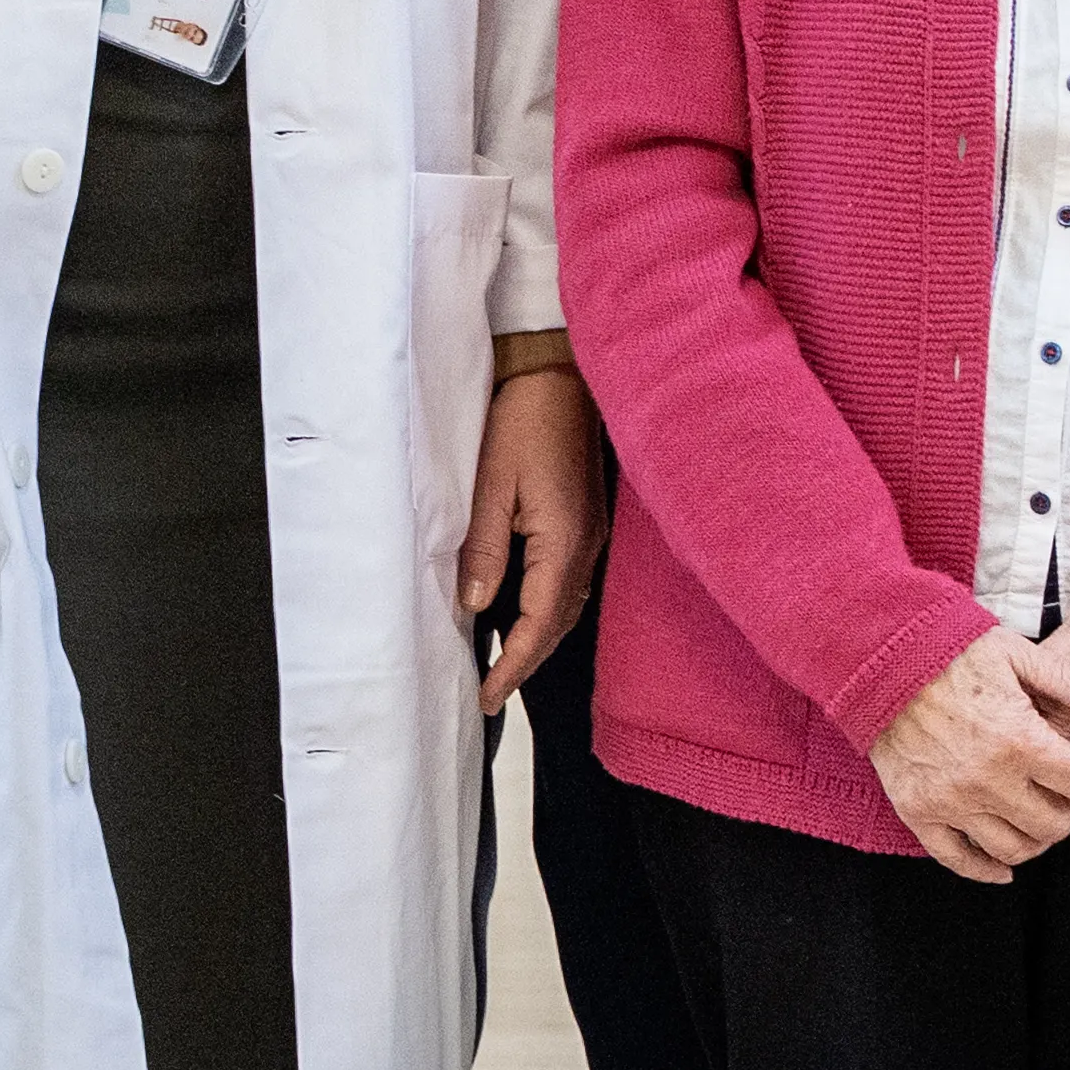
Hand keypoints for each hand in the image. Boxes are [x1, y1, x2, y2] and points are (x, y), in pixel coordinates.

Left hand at [461, 369, 605, 710]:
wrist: (557, 375)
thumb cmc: (522, 421)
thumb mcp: (491, 485)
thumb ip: (484, 549)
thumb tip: (476, 607)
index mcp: (563, 542)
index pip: (538, 624)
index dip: (513, 665)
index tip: (487, 695)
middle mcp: (586, 547)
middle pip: (560, 624)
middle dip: (527, 662)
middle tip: (490, 692)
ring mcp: (592, 534)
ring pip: (568, 607)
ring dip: (538, 639)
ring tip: (504, 664)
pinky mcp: (587, 521)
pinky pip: (571, 583)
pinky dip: (548, 611)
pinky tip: (526, 614)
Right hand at [869, 628, 1069, 884]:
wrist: (881, 661)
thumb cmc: (953, 651)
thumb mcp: (1016, 654)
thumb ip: (1069, 682)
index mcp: (1019, 740)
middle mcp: (987, 780)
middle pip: (1053, 824)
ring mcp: (951, 801)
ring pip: (1013, 849)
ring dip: (1036, 841)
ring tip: (1039, 818)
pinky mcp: (919, 812)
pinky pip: (958, 859)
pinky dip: (985, 870)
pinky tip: (1003, 868)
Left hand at [1020, 600, 1069, 857]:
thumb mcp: (1063, 642)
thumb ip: (1032, 678)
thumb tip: (999, 697)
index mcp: (1052, 693)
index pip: (1010, 738)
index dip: (996, 760)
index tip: (983, 773)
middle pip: (1036, 773)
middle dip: (1020, 795)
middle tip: (1006, 813)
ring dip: (1059, 816)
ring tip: (1042, 831)